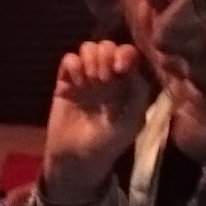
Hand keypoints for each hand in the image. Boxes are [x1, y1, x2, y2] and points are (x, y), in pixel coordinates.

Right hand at [40, 39, 153, 205]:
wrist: (75, 159)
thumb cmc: (107, 144)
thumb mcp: (131, 122)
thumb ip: (139, 94)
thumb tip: (134, 66)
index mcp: (127, 84)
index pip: (129, 54)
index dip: (124, 54)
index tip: (120, 68)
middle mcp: (107, 77)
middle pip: (108, 46)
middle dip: (105, 57)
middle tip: (103, 80)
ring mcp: (86, 78)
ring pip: (88, 48)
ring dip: (89, 60)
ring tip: (90, 82)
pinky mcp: (66, 82)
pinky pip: (69, 59)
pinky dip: (73, 66)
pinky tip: (75, 84)